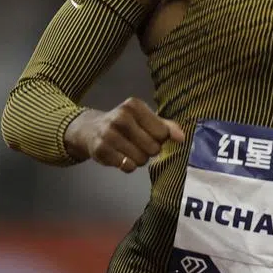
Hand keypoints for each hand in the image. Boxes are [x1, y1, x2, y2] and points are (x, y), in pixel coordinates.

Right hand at [65, 97, 185, 171]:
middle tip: (139, 144)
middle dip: (150, 150)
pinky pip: (128, 167)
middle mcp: (121, 117)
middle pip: (153, 147)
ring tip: (130, 150)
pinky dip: (128, 166)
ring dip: (139, 159)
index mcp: (134, 106)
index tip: (152, 136)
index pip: (162, 132)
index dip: (160, 138)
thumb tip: (181, 138)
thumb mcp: (144, 118)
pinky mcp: (101, 150)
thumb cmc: (125, 124)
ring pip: (141, 159)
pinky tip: (121, 157)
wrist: (90, 129)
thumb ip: (165, 126)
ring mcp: (109, 134)